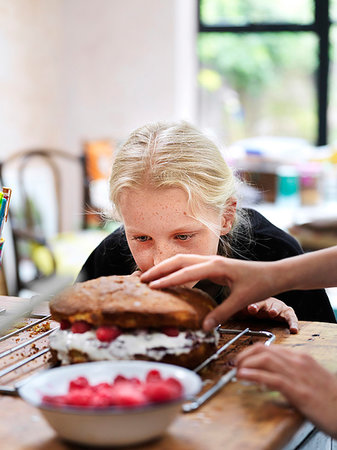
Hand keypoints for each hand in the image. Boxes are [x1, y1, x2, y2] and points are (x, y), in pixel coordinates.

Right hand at [140, 254, 279, 330]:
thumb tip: (203, 327)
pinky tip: (171, 279)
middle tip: (142, 279)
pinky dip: (176, 270)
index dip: (167, 280)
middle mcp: (211, 260)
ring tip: (150, 277)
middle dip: (159, 269)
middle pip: (178, 261)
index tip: (151, 286)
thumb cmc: (260, 284)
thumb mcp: (241, 300)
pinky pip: (190, 265)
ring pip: (183, 260)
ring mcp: (212, 261)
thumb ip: (221, 313)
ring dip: (166, 267)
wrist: (274, 274)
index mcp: (216, 267)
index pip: (186, 273)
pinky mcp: (214, 265)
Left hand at [236, 298, 297, 333]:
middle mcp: (266, 302)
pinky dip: (292, 322)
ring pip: (277, 307)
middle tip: (255, 308)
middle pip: (263, 302)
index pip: (251, 300)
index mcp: (255, 299)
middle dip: (259, 305)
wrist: (269, 296)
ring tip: (273, 313)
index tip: (247, 308)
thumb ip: (232, 311)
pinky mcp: (286, 312)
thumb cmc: (254, 305)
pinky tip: (293, 329)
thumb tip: (215, 317)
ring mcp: (277, 306)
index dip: (250, 304)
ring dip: (274, 309)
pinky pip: (291, 316)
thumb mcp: (241, 308)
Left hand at [236, 344, 336, 438]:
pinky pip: (271, 378)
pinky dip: (253, 375)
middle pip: (264, 349)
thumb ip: (292, 375)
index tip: (241, 359)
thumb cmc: (332, 399)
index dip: (250, 352)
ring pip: (265, 359)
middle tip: (235, 364)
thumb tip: (271, 378)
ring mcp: (298, 375)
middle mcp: (298, 362)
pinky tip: (243, 377)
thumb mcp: (310, 380)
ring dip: (246, 363)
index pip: (270, 348)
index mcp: (301, 358)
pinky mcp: (298, 391)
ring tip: (236, 370)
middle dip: (244, 354)